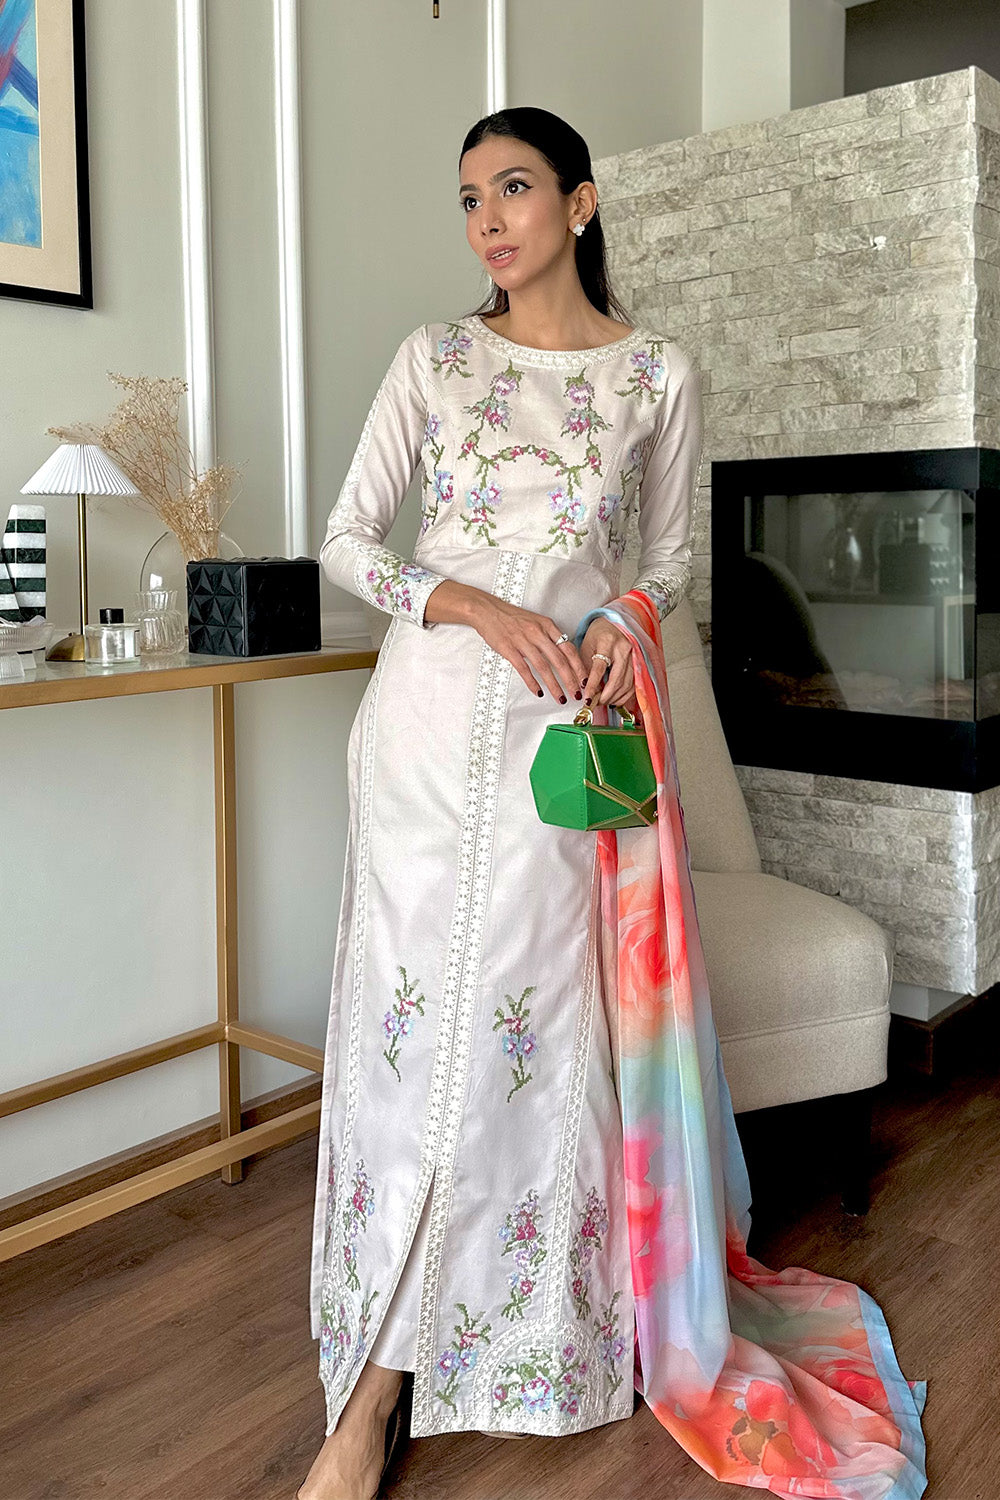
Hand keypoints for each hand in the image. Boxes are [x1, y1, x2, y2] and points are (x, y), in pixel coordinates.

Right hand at [465, 595, 587, 702]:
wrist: (487, 610)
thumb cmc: (511, 617)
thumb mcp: (536, 621)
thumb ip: (549, 636)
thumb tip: (563, 654)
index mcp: (547, 626)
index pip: (569, 648)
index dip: (579, 666)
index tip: (585, 680)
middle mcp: (538, 633)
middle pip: (559, 660)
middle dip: (571, 680)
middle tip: (577, 694)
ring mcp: (523, 641)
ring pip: (543, 667)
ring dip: (554, 685)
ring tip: (560, 698)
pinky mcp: (509, 649)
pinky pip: (524, 669)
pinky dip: (532, 683)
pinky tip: (538, 692)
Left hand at [580, 620, 636, 711]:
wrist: (613, 624)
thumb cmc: (598, 635)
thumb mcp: (586, 647)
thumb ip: (585, 668)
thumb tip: (586, 691)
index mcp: (607, 642)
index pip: (600, 668)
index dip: (593, 685)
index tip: (587, 698)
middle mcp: (623, 648)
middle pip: (617, 679)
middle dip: (605, 696)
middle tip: (595, 703)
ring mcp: (634, 656)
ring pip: (627, 684)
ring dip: (615, 698)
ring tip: (603, 702)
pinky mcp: (638, 663)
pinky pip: (633, 684)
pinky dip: (624, 696)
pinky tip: (615, 700)